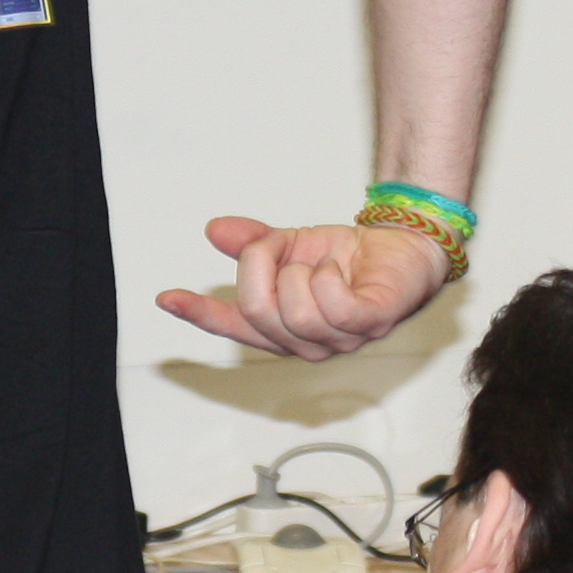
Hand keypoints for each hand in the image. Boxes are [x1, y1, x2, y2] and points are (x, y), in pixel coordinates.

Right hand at [154, 214, 447, 359]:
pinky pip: (332, 306)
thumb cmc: (349, 257)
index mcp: (282, 328)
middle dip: (259, 266)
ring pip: (293, 312)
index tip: (168, 297)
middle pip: (257, 312)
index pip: (233, 324)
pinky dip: (327, 276)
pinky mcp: (370, 323)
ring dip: (298, 271)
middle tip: (275, 245)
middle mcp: (306, 342)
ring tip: (314, 261)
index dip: (200, 313)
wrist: (403, 245)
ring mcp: (339, 339)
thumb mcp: (290, 243)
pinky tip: (335, 268)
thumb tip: (215, 231)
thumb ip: (253, 244)